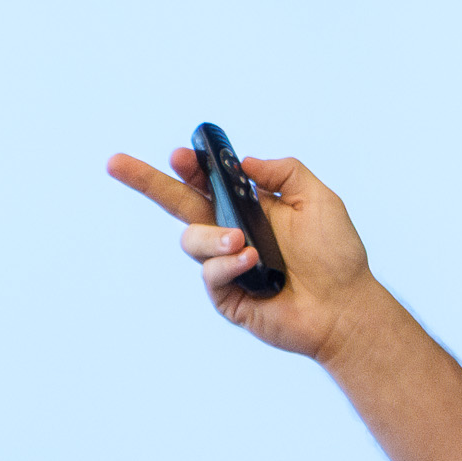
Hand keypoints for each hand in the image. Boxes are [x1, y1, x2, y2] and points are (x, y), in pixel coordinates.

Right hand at [104, 147, 384, 362]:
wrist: (346, 306)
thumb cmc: (337, 257)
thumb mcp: (317, 198)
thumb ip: (284, 172)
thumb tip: (244, 162)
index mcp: (249, 208)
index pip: (207, 182)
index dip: (189, 167)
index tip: (181, 154)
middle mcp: (232, 234)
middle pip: (178, 204)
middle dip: (146, 182)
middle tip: (115, 162)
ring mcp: (226, 265)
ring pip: (191, 240)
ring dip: (212, 236)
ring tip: (244, 241)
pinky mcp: (227, 296)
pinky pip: (211, 274)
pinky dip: (229, 264)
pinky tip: (253, 263)